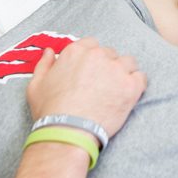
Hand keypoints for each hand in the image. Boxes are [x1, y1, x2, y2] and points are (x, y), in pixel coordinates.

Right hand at [27, 38, 146, 138]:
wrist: (67, 132)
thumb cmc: (50, 111)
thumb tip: (49, 52)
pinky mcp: (130, 86)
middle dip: (107, 67)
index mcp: (76, 51)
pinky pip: (141, 78)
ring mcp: (116, 69)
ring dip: (123, 73)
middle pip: (110, 54)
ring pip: (127, 63)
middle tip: (102, 86)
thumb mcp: (36, 85)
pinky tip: (128, 96)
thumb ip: (44, 64)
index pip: (91, 45)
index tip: (90, 73)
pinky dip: (137, 85)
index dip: (92, 59)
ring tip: (116, 91)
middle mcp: (98, 55)